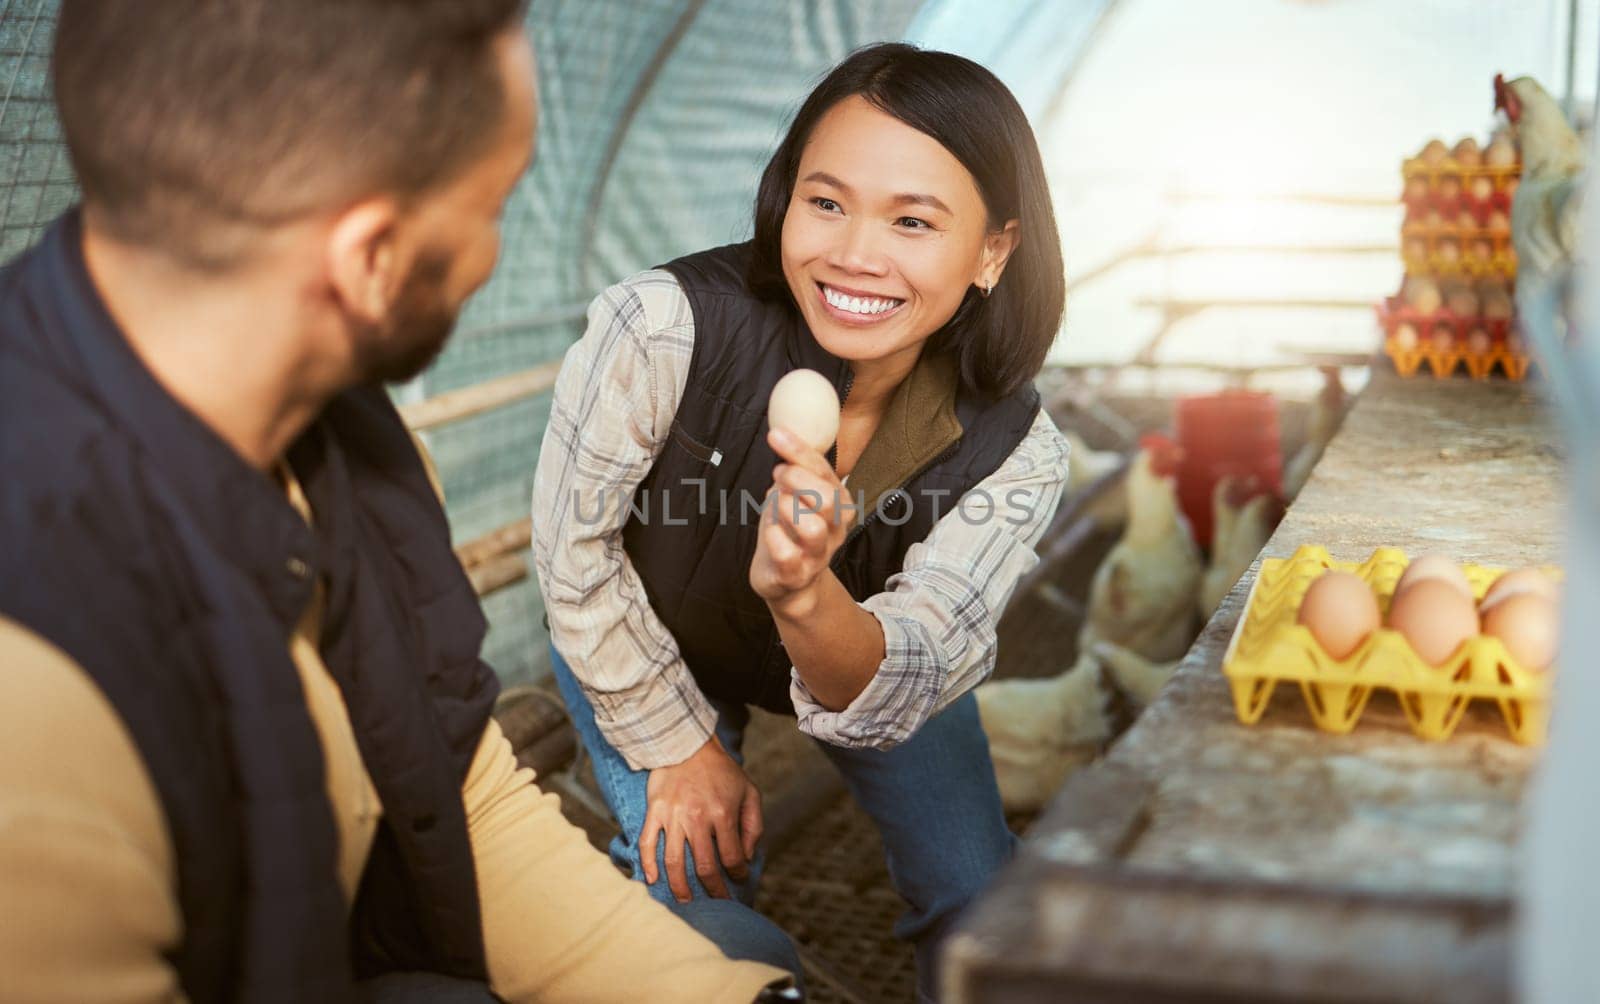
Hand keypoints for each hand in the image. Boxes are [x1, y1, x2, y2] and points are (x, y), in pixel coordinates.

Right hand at [640, 734, 762, 901]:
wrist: (688, 745)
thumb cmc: (722, 772)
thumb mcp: (749, 793)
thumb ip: (753, 826)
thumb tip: (746, 857)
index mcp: (723, 814)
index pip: (732, 857)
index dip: (738, 873)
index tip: (738, 878)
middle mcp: (697, 817)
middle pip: (705, 866)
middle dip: (714, 890)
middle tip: (718, 903)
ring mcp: (673, 816)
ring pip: (675, 861)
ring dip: (680, 887)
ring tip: (685, 901)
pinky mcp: (655, 811)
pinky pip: (648, 843)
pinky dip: (648, 864)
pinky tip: (652, 880)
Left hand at [749, 427, 850, 615]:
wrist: (787, 582)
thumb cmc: (789, 530)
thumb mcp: (795, 494)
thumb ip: (796, 467)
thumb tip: (782, 431)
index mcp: (839, 505)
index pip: (826, 471)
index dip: (800, 451)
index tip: (776, 435)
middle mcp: (835, 530)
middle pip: (827, 499)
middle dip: (797, 480)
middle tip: (778, 476)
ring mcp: (817, 554)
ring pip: (812, 527)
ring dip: (787, 510)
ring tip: (776, 507)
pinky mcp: (796, 574)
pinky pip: (787, 554)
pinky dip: (773, 537)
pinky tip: (770, 531)